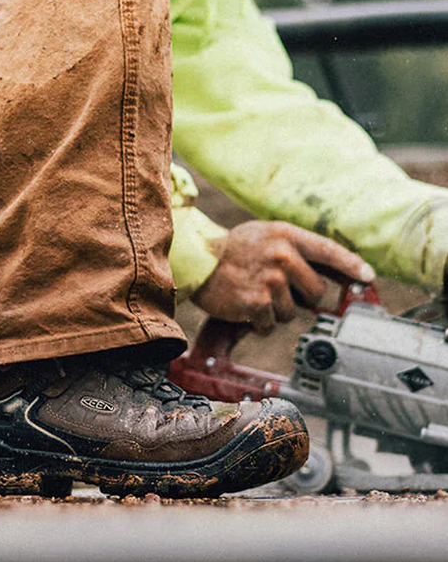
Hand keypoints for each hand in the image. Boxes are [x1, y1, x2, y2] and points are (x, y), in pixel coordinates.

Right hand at [190, 220, 375, 334]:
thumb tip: (329, 278)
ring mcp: (270, 280)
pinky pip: (271, 325)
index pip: (329, 250)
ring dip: (276, 310)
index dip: (352, 265)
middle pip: (317, 292)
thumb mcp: (265, 236)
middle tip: (276, 288)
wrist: (194, 259)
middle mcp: (282, 256)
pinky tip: (244, 306)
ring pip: (293, 313)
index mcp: (286, 236)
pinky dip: (259, 322)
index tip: (368, 276)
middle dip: (301, 297)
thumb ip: (295, 249)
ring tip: (253, 293)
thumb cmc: (232, 250)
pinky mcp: (256, 303)